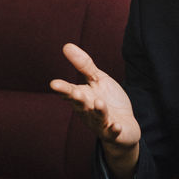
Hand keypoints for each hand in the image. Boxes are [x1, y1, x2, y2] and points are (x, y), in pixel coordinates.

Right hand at [50, 44, 139, 178]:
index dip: (63, 89)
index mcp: (83, 98)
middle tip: (75, 93)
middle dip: (78, 100)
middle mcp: (89, 112)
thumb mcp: (98, 80)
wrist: (124, 126)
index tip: (54, 84)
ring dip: (98, 111)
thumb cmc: (108, 100)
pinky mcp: (114, 132)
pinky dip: (114, 129)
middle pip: (82, 105)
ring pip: (98, 117)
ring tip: (99, 103)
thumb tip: (66, 45)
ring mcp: (101, 123)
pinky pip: (114, 132)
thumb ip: (83, 65)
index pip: (70, 92)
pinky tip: (116, 125)